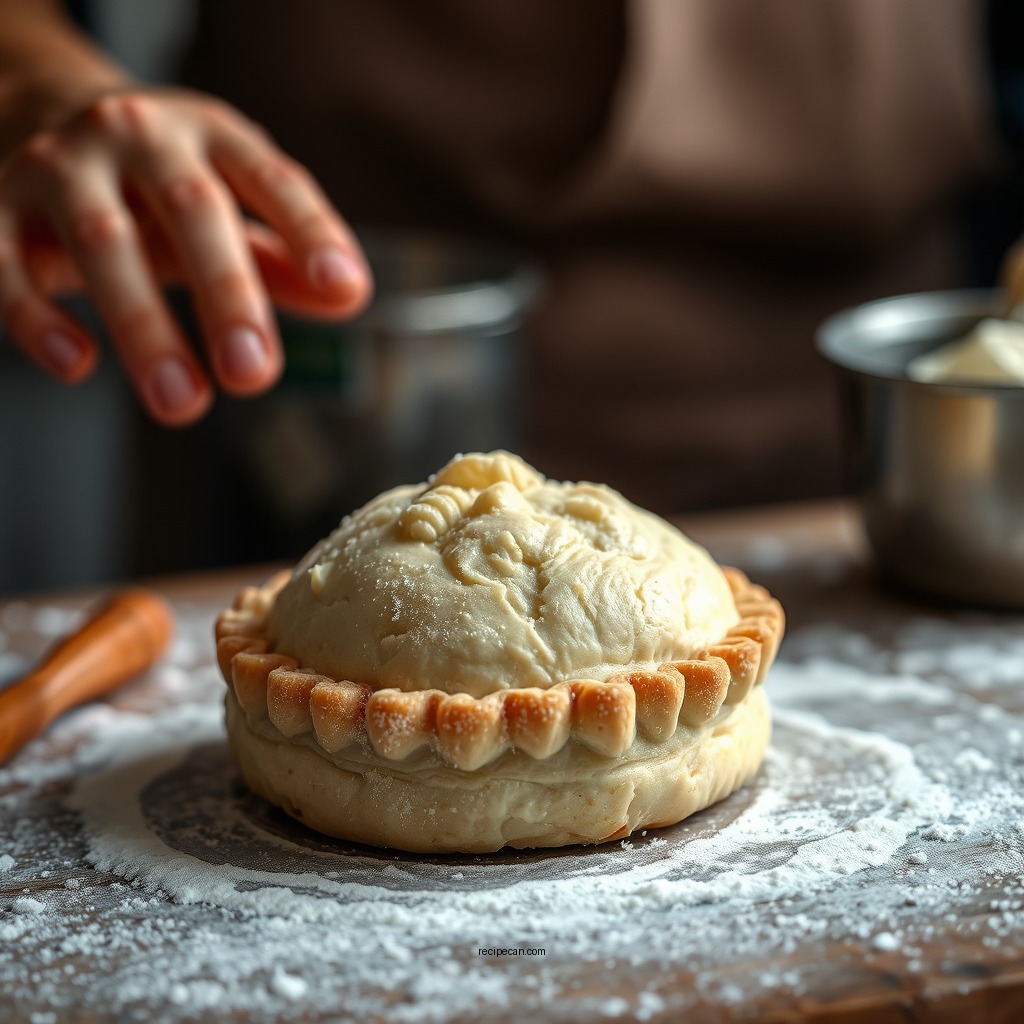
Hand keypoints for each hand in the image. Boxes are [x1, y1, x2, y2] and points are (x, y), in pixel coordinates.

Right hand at [0, 88, 371, 424]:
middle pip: (190, 212)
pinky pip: (5, 263)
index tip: (345, 289)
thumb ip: (282, 255)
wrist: (36, 108)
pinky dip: (36, 318)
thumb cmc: (156, 183)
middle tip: (253, 375)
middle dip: (226, 296)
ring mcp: (60, 164)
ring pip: (101, 240)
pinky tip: (78, 364)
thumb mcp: (226, 203)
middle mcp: (136, 134)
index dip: (311, 232)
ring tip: (182, 402)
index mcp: (209, 134)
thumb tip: (346, 299)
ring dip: (144, 326)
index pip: (272, 180)